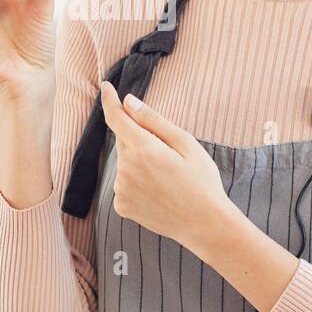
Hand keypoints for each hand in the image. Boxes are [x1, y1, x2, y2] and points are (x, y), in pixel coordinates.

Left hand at [98, 80, 229, 247]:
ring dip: (139, 162)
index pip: (117, 117)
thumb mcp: (185, 143)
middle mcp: (126, 169)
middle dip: (141, 139)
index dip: (110, 100)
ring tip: (167, 179)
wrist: (204, 224)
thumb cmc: (201, 181)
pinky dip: (137, 182)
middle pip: (125, 141)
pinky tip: (158, 192)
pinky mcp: (121, 205)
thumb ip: (153, 121)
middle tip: (170, 156)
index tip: (106, 87)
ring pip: (126, 163)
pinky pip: (125, 184)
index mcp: (143, 149)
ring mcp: (121, 189)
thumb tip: (129, 102)